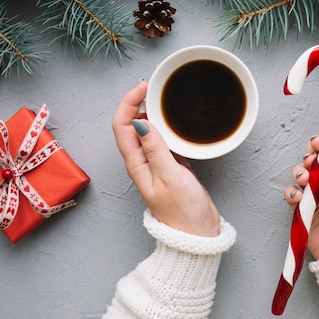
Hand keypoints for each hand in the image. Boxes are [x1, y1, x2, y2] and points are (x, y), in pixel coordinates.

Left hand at [111, 80, 220, 236]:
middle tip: (154, 85)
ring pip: (146, 130)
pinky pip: (162, 139)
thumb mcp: (169, 176)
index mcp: (136, 163)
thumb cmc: (183, 211)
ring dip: (150, 110)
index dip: (128, 102)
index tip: (144, 87)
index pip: (122, 125)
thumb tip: (140, 120)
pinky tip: (175, 119)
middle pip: (130, 124)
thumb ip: (156, 148)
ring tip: (163, 95)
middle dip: (137, 101)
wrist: (196, 234)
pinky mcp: (170, 165)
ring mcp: (155, 163)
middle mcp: (141, 161)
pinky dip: (165, 124)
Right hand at [284, 136, 318, 259]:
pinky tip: (297, 197)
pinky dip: (292, 193)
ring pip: (303, 175)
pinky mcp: (305, 208)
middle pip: (317, 160)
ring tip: (303, 181)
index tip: (318, 143)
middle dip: (310, 158)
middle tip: (310, 164)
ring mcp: (318, 195)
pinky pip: (293, 195)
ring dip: (300, 174)